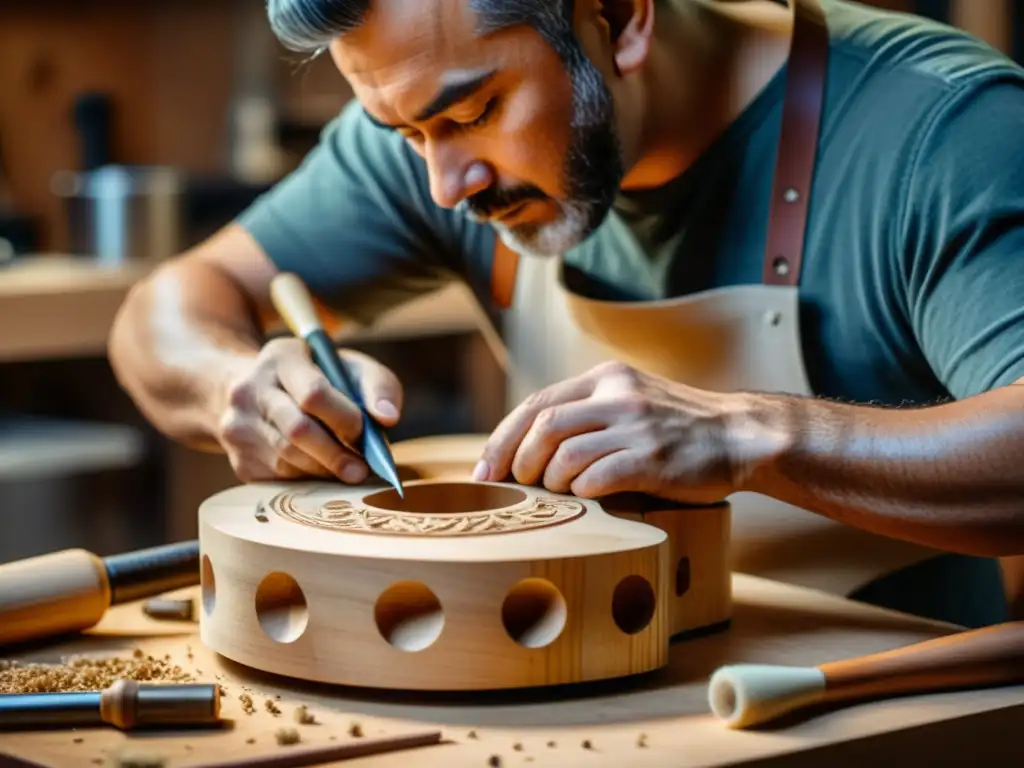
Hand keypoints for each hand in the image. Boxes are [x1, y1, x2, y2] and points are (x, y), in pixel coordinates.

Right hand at [215, 338, 401, 482]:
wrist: (254, 391)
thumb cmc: (317, 380)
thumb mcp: (348, 367)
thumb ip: (378, 386)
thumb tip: (388, 418)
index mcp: (281, 357)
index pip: (313, 393)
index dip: (343, 418)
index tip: (363, 433)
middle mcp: (250, 389)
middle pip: (297, 430)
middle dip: (336, 454)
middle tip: (362, 470)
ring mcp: (238, 425)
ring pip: (287, 459)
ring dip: (324, 470)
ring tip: (348, 470)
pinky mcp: (239, 459)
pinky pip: (278, 478)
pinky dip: (306, 479)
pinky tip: (321, 470)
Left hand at [473, 361, 739, 503]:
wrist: (740, 436)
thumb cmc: (679, 428)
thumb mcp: (631, 400)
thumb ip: (588, 412)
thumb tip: (527, 445)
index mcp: (606, 378)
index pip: (536, 404)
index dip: (502, 439)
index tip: (486, 471)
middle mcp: (618, 396)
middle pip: (542, 426)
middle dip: (518, 462)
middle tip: (515, 487)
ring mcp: (636, 426)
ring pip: (564, 454)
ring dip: (550, 481)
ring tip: (556, 493)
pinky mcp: (653, 459)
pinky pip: (597, 478)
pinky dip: (581, 493)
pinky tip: (588, 498)